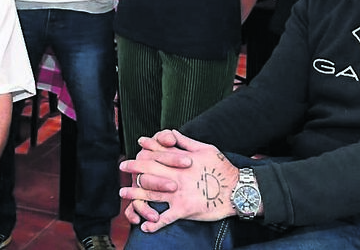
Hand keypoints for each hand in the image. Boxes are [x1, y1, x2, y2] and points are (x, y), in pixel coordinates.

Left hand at [119, 130, 238, 232]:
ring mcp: (178, 193)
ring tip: (123, 194)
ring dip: (134, 195)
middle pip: (149, 171)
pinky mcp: (183, 210)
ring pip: (150, 194)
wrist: (236, 190)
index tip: (137, 147)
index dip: (146, 148)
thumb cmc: (222, 168)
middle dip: (134, 168)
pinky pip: (165, 218)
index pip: (158, 152)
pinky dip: (154, 224)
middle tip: (122, 166)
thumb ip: (186, 142)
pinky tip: (144, 227)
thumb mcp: (206, 148)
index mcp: (181, 161)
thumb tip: (172, 133)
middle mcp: (176, 176)